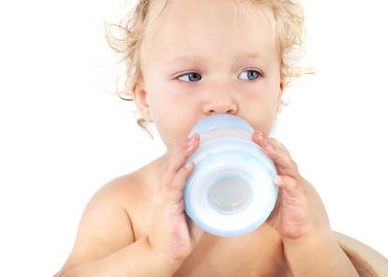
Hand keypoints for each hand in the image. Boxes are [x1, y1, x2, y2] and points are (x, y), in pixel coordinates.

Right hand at [148, 133, 203, 264]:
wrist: (166, 252)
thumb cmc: (179, 233)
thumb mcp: (195, 214)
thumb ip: (204, 202)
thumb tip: (221, 194)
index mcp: (173, 189)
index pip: (178, 165)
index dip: (185, 151)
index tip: (197, 138)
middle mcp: (167, 189)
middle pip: (174, 162)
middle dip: (185, 147)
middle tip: (197, 134)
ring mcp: (165, 196)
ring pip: (173, 170)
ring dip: (184, 155)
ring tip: (194, 142)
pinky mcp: (166, 206)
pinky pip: (175, 187)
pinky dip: (183, 174)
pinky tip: (190, 165)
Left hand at [252, 131, 331, 243]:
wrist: (301, 228)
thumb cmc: (281, 210)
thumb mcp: (261, 199)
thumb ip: (249, 191)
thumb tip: (224, 191)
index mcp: (279, 171)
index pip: (272, 152)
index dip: (263, 142)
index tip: (251, 134)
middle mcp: (288, 173)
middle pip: (280, 153)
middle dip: (268, 143)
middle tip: (256, 136)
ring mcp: (294, 183)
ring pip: (287, 164)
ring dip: (277, 155)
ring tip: (267, 149)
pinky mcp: (299, 196)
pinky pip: (293, 186)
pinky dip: (286, 182)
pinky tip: (277, 179)